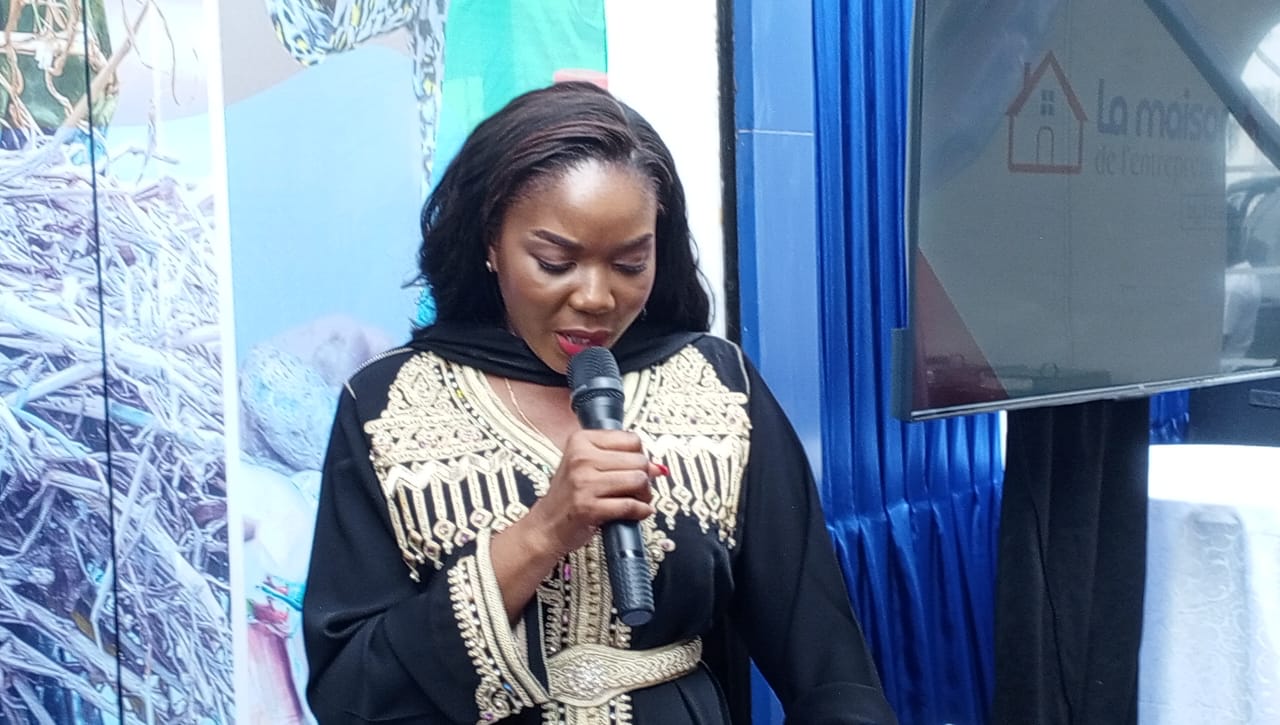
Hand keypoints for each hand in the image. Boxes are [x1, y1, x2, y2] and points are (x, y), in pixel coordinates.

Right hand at [524, 430, 663, 557]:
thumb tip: (657, 467)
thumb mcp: (587, 467)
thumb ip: (621, 461)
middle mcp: (581, 458)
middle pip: (639, 460)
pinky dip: (641, 511)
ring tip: (636, 499)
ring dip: (645, 494)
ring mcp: (584, 483)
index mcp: (580, 441)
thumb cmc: (568, 496)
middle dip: (645, 477)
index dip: (639, 455)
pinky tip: (637, 512)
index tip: (634, 467)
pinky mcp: (589, 507)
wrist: (547, 525)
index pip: (631, 439)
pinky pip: (631, 505)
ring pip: (638, 480)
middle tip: (638, 488)